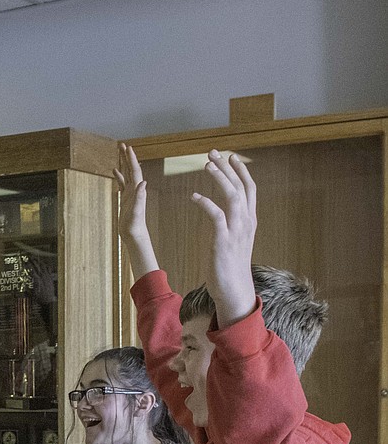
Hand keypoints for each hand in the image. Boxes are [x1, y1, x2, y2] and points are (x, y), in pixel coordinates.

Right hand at [113, 143, 159, 280]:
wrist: (135, 235)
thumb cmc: (135, 226)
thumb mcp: (136, 211)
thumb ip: (140, 197)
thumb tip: (143, 183)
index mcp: (137, 190)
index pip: (134, 171)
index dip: (131, 159)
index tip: (128, 147)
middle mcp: (134, 190)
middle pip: (131, 169)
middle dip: (127, 157)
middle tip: (122, 145)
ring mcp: (130, 194)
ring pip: (126, 174)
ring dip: (123, 163)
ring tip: (119, 153)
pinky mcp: (126, 199)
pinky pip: (122, 183)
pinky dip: (119, 176)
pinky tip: (115, 171)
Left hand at [191, 150, 257, 328]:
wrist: (233, 290)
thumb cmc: (230, 267)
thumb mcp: (236, 241)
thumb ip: (233, 224)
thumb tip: (227, 213)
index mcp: (249, 220)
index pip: (249, 188)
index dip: (240, 171)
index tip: (230, 156)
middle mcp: (246, 222)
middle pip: (239, 186)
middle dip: (226, 167)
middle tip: (212, 153)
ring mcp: (236, 231)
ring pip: (231, 196)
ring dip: (219, 178)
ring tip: (206, 165)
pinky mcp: (224, 241)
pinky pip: (217, 216)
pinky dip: (206, 203)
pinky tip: (194, 196)